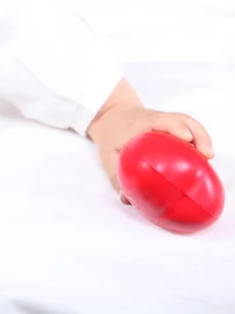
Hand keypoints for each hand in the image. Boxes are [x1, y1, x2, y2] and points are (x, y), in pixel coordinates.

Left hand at [89, 104, 213, 203]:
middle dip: (195, 134)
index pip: (156, 120)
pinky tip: (204, 153)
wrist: (112, 118)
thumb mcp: (109, 160)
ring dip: (201, 136)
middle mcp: (152, 118)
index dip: (173, 126)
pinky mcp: (170, 121)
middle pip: (178, 119)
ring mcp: (163, 118)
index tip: (186, 138)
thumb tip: (128, 199)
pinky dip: (199, 137)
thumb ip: (118, 179)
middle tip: (204, 155)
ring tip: (208, 156)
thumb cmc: (111, 139)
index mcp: (136, 125)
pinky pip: (188, 125)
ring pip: (186, 121)